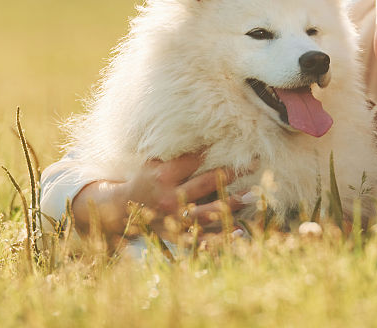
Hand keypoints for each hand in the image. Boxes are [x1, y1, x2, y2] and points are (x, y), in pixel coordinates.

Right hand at [71, 152, 242, 239]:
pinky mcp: (177, 236)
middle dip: (233, 172)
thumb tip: (207, 138)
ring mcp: (174, 219)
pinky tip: (240, 232)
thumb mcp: (154, 162)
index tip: (238, 143)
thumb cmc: (144, 180)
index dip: (215, 151)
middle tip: (255, 163)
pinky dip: (221, 237)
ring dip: (232, 203)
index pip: (194, 160)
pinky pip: (202, 238)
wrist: (121, 211)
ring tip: (253, 195)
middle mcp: (170, 197)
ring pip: (209, 211)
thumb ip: (177, 154)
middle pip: (207, 182)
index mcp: (163, 176)